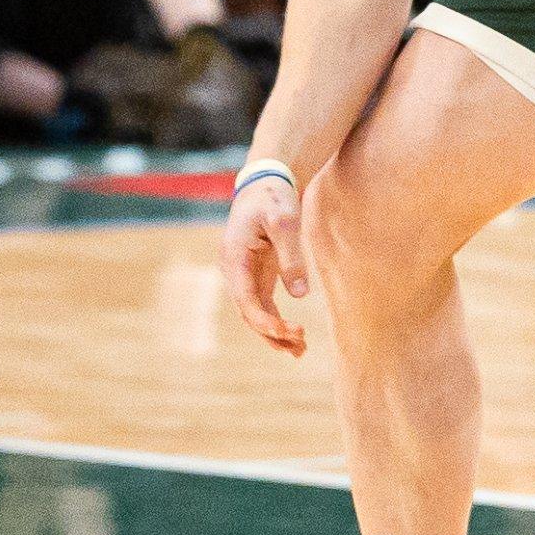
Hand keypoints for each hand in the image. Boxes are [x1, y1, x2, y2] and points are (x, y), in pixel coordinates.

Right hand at [224, 176, 310, 357]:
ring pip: (254, 312)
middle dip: (270, 332)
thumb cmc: (274, 197)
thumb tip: (300, 294)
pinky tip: (293, 335)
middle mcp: (234, 270)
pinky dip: (275, 321)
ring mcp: (243, 274)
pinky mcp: (256, 274)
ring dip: (273, 333)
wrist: (266, 182)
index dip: (263, 319)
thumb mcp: (286, 222)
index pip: (244, 298)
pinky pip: (262, 304)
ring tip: (300, 351)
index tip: (286, 332)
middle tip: (300, 347)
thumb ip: (291, 256)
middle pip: (247, 312)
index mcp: (234, 258)